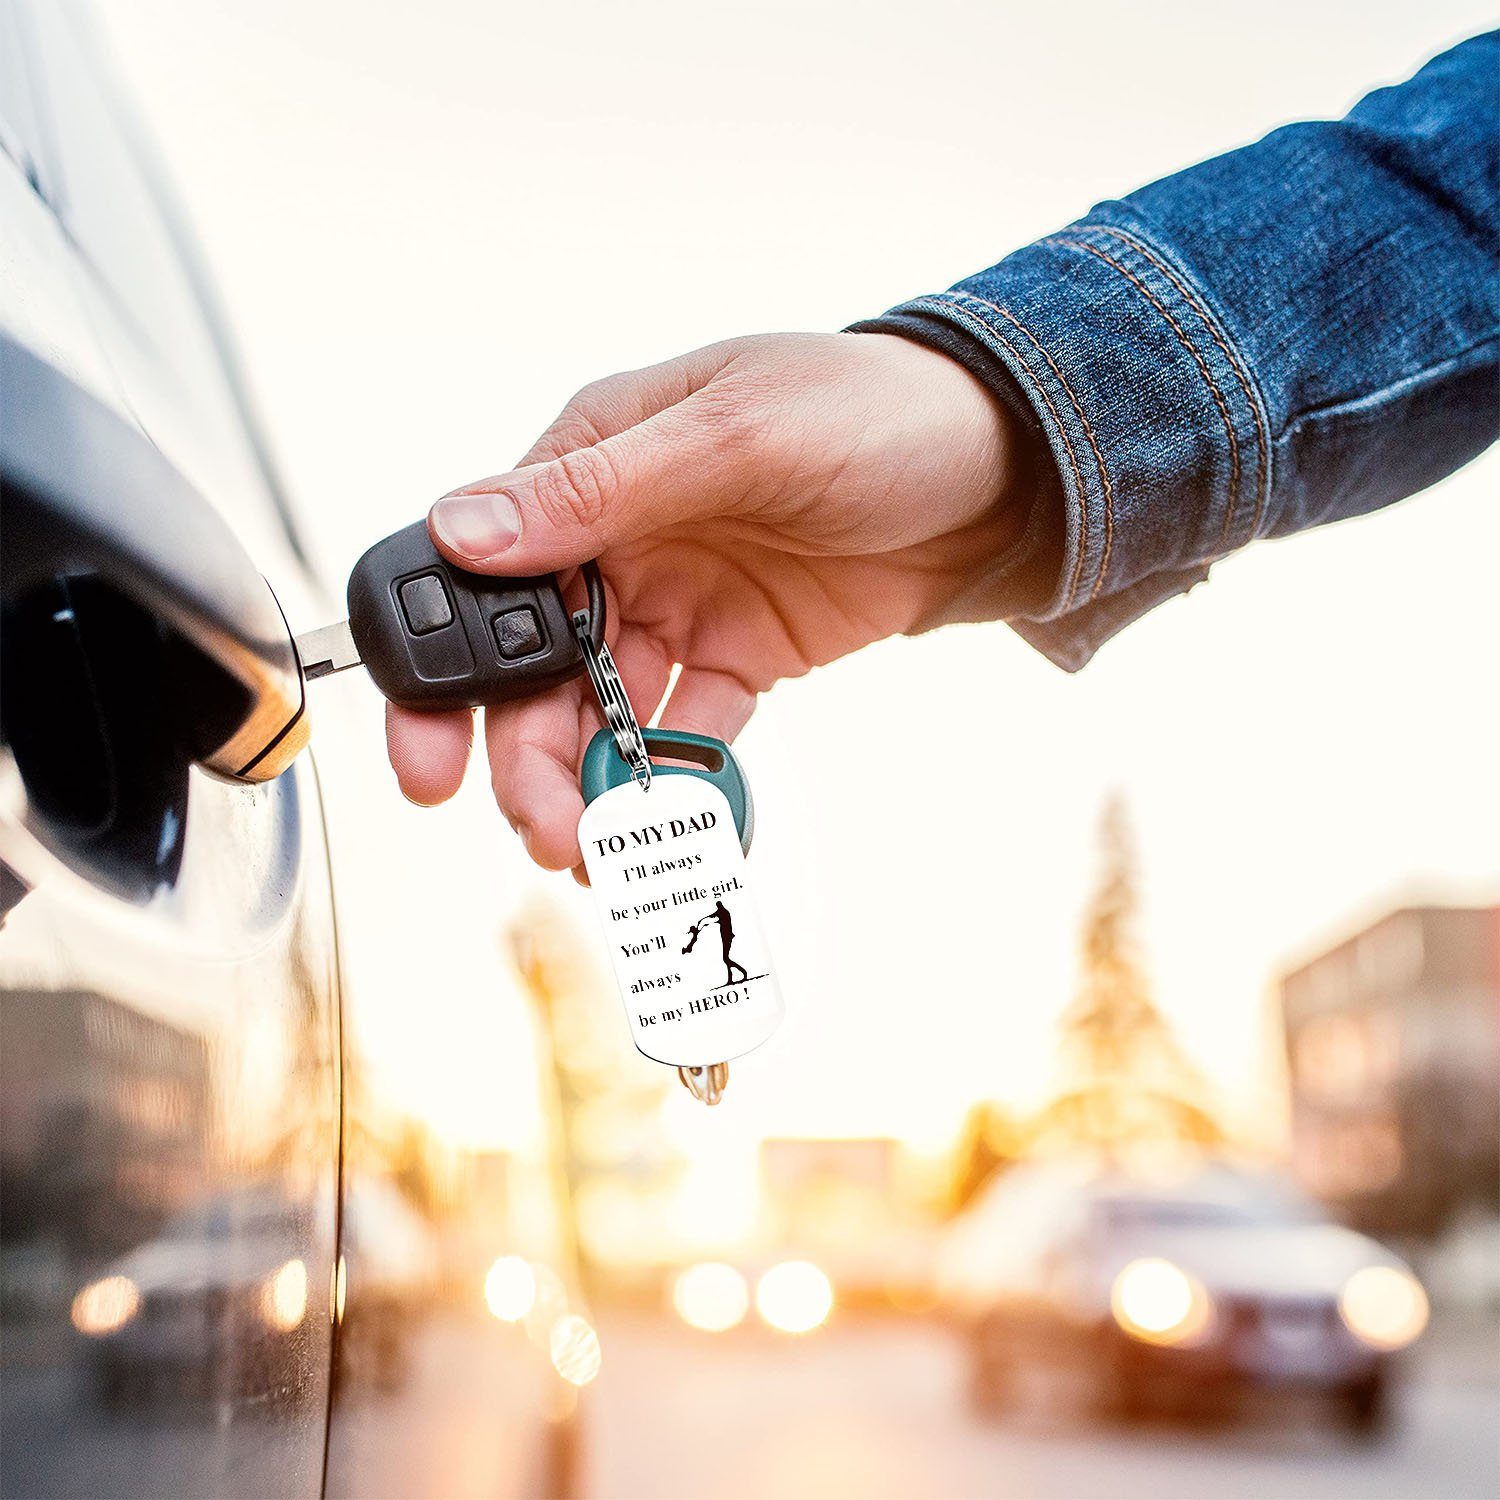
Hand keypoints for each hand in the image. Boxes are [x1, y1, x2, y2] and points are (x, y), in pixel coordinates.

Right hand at [386, 331, 1019, 871]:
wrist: (1004, 470)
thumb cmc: (871, 413)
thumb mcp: (734, 436)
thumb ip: (597, 490)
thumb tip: (461, 529)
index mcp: (590, 464)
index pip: (479, 571)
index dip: (440, 667)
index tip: (428, 759)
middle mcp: (619, 540)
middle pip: (532, 665)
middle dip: (521, 755)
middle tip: (541, 830)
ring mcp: (678, 604)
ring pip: (600, 711)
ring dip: (589, 783)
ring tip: (597, 851)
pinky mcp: (739, 657)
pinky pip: (687, 731)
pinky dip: (672, 780)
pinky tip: (667, 826)